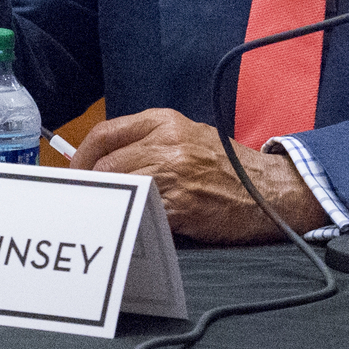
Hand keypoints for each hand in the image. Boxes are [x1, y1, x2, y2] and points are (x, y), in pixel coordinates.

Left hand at [70, 107, 328, 244]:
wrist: (273, 192)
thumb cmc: (228, 168)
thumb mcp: (188, 138)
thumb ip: (148, 143)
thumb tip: (104, 163)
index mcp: (164, 121)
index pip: (105, 134)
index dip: (82, 157)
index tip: (74, 174)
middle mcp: (166, 142)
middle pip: (106, 162)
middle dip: (89, 184)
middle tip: (81, 201)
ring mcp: (173, 172)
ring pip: (119, 186)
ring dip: (105, 202)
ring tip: (100, 214)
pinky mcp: (181, 204)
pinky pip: (140, 211)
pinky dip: (128, 219)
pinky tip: (125, 226)